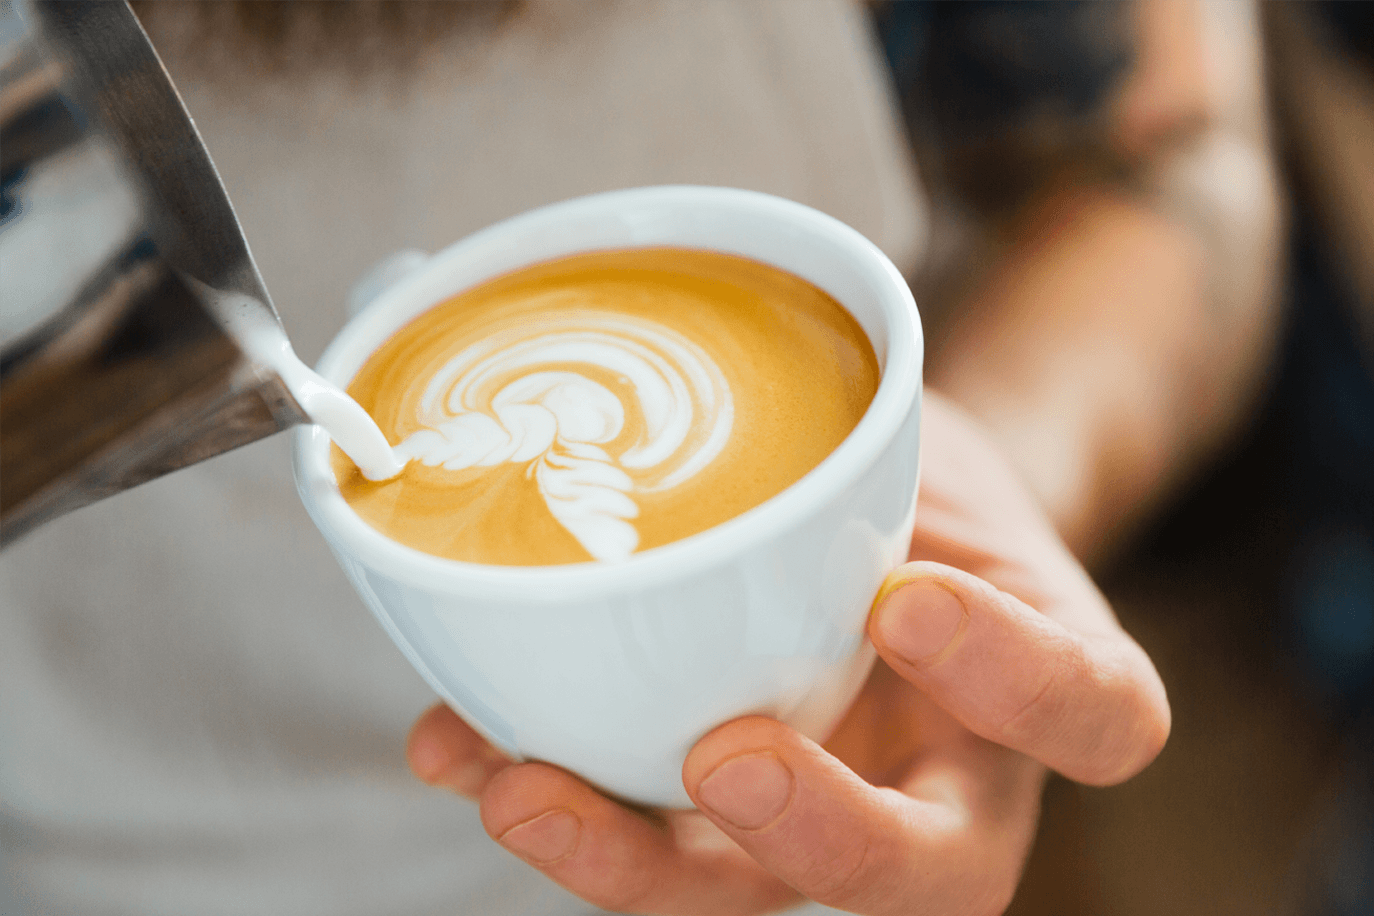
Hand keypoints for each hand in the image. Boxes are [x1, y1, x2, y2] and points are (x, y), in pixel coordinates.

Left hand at [406, 392, 1169, 914]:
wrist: (894, 523)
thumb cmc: (916, 481)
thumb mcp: (918, 433)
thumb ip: (855, 427)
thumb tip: (658, 393)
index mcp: (1043, 678)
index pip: (1091, 712)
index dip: (1015, 679)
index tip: (905, 598)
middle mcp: (951, 776)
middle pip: (935, 876)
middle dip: (826, 836)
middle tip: (724, 759)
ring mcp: (835, 807)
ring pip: (762, 895)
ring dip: (635, 860)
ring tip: (520, 788)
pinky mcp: (727, 816)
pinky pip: (649, 840)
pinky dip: (556, 800)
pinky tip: (462, 746)